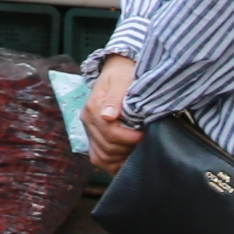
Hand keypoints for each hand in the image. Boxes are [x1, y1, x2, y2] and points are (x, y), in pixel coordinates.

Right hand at [83, 55, 142, 174]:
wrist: (117, 69)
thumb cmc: (122, 74)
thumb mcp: (121, 80)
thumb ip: (115, 98)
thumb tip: (108, 116)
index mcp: (93, 108)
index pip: (109, 132)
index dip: (129, 138)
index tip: (144, 134)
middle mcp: (88, 121)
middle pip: (106, 148)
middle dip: (128, 149)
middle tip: (145, 143)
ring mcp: (90, 131)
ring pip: (101, 157)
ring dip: (121, 158)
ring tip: (138, 151)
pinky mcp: (95, 137)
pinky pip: (99, 158)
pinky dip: (112, 164)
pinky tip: (126, 161)